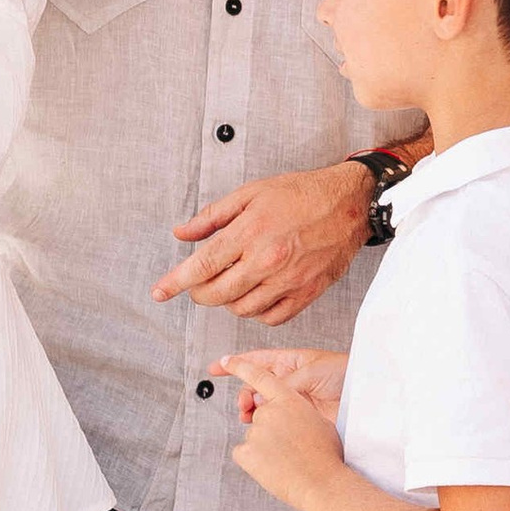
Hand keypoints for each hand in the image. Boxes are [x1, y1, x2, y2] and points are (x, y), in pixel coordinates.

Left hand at [151, 164, 372, 320]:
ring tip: (232, 282)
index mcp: (251, 232)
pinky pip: (271, 317)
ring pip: (242, 309)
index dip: (175, 282)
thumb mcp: (251, 193)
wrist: (350, 204)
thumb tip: (182, 233)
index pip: (202, 266)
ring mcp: (288, 280)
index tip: (159, 292)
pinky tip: (255, 294)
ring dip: (228, 301)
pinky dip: (256, 311)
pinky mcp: (307, 293)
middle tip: (199, 283)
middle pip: (217, 294)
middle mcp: (267, 260)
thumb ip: (213, 216)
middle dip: (200, 293)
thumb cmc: (301, 194)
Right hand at [217, 347, 347, 424]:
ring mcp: (294, 401)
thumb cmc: (346, 373)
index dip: (236, 363)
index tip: (216, 368)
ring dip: (253, 411)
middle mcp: (290, 381)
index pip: (257, 361)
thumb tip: (260, 399)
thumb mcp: (312, 370)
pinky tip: (265, 427)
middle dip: (244, 395)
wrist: (368, 396)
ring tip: (251, 418)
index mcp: (291, 363)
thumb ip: (284, 384)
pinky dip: (268, 424)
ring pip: (264, 406)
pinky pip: (278, 420)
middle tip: (244, 407)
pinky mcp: (300, 418)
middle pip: (256, 387)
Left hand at [227, 363, 348, 510]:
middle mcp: (268, 412)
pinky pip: (243, 454)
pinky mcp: (245, 452)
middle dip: (270, 428)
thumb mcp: (319, 421)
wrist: (322, 482)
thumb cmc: (326, 455)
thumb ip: (298, 411)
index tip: (226, 361)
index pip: (259, 376)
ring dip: (265, 447)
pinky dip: (254, 461)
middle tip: (288, 444)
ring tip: (286, 459)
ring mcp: (255, 431)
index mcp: (288, 400)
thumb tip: (290, 414)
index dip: (240, 366)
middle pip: (259, 414)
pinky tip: (272, 467)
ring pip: (254, 436)